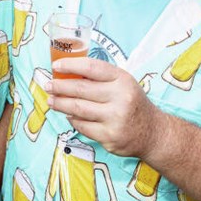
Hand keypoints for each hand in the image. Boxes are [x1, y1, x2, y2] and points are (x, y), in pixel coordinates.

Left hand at [46, 57, 161, 157]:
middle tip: (48, 85)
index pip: (91, 67)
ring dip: (60, 104)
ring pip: (77, 108)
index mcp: (122, 80)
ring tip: (51, 101)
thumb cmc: (132, 104)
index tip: (56, 66)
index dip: (70, 65)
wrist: (153, 133)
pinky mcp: (109, 136)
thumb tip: (69, 73)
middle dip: (59, 86)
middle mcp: (120, 97)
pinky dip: (72, 120)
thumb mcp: (123, 84)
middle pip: (80, 89)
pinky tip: (68, 115)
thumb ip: (101, 78)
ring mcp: (114, 118)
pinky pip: (82, 126)